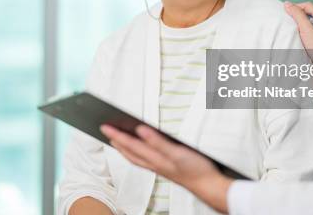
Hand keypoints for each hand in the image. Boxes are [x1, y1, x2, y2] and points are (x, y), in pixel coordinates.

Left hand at [100, 124, 232, 213]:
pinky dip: (135, 153)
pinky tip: (138, 149)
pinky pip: (143, 160)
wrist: (208, 186)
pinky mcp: (165, 168)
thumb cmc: (195, 169)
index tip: (104, 126)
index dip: (117, 135)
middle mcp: (154, 164)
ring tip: (116, 139)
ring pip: (135, 157)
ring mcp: (158, 167)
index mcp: (155, 158)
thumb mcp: (177, 152)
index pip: (130, 145)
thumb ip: (158, 141)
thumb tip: (140, 130)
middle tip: (104, 129)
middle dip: (116, 140)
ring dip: (123, 148)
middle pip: (129, 152)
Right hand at [285, 1, 312, 102]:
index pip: (307, 5)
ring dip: (296, 27)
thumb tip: (287, 4)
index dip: (296, 7)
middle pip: (305, 15)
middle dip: (295, 17)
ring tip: (289, 31)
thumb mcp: (306, 28)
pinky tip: (294, 39)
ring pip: (304, 25)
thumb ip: (297, 15)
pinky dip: (297, 35)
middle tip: (286, 21)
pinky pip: (304, 34)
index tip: (286, 12)